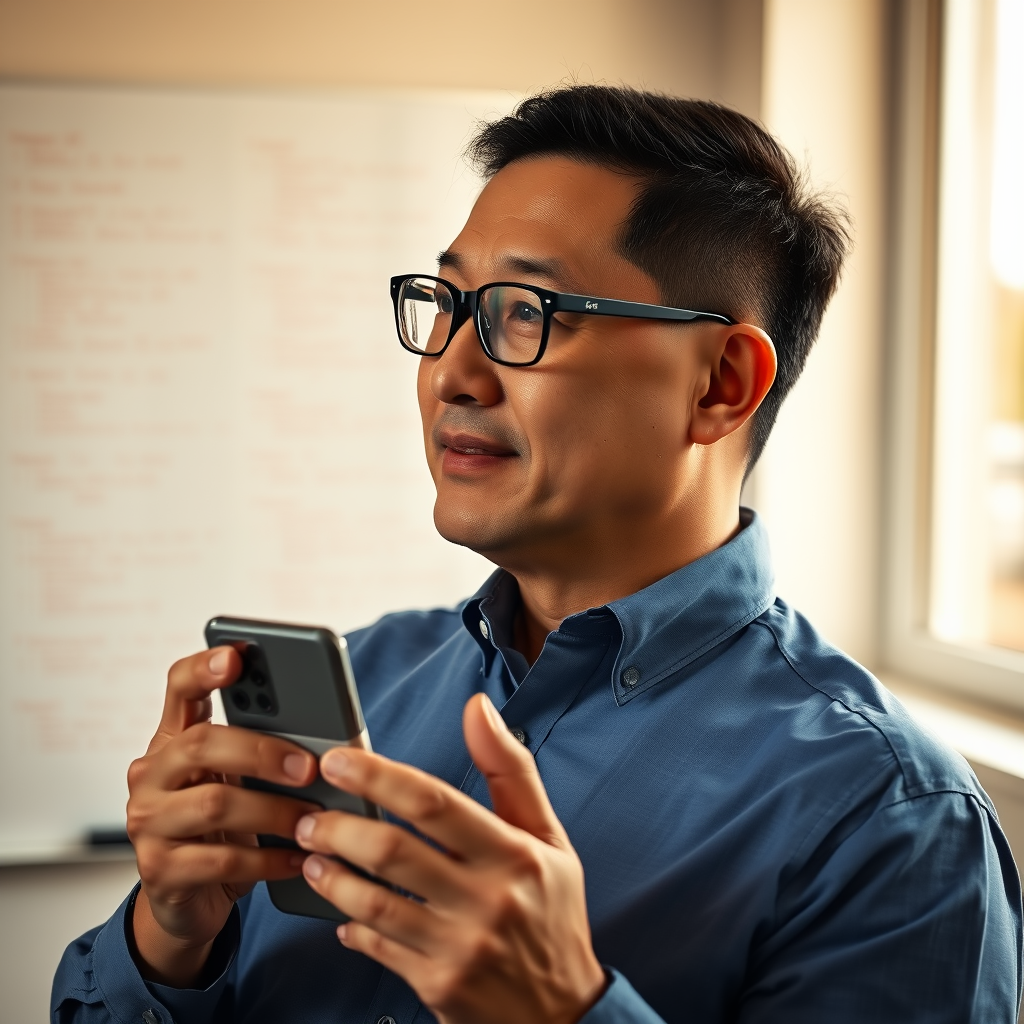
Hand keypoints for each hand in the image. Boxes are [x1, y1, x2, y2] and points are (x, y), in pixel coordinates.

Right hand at [126, 647, 318, 986]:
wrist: (187, 899)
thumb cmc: (224, 827)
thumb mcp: (239, 781)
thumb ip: (263, 752)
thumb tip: (326, 741)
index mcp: (174, 739)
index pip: (179, 687)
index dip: (205, 668)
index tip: (237, 657)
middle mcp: (151, 774)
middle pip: (202, 744)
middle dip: (262, 751)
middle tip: (309, 767)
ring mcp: (148, 822)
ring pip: (215, 803)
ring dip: (275, 811)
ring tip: (315, 819)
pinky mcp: (157, 871)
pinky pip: (222, 859)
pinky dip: (270, 858)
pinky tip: (299, 858)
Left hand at [295, 693, 607, 1023]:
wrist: (563, 1010)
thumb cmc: (551, 911)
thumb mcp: (547, 836)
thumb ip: (510, 769)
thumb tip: (478, 708)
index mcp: (513, 854)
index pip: (435, 803)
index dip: (380, 777)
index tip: (341, 761)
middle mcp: (486, 900)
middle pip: (393, 851)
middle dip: (339, 826)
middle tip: (311, 813)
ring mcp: (459, 947)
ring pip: (375, 903)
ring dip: (332, 875)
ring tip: (313, 854)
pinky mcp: (438, 985)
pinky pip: (379, 948)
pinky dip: (350, 925)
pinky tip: (340, 910)